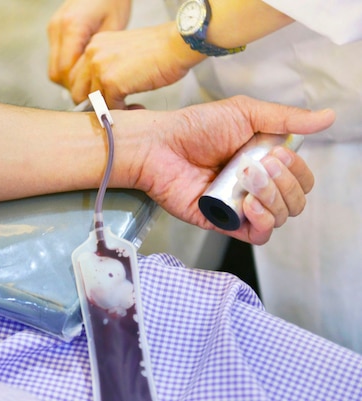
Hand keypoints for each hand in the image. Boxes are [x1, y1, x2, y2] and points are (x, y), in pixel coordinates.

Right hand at [47, 0, 131, 89]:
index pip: (65, 71)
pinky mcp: (53, 30)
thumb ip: (100, 56)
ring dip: (69, 78)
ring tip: (90, 80)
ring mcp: (53, 28)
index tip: (94, 96)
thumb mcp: (114, 29)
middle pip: (56, 73)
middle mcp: (57, 28)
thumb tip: (93, 84)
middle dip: (73, 86)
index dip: (78, 87)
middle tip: (93, 91)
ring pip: (54, 69)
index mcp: (72, 27)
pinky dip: (67, 67)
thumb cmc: (113, 1)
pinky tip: (84, 67)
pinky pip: (56, 58)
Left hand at [66, 22, 203, 108]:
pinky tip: (136, 105)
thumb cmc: (159, 51)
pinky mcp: (111, 82)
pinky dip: (122, 112)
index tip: (102, 101)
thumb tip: (99, 95)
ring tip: (126, 107)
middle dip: (94, 104)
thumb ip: (107, 69)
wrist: (177, 45)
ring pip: (93, 102)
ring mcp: (99, 68)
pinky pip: (109, 108)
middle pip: (78, 92)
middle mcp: (92, 54)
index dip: (89, 93)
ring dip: (108, 109)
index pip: (78, 78)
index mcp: (94, 46)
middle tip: (111, 109)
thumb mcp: (123, 55)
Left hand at [116, 96, 335, 243]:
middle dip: (285, 183)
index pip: (302, 179)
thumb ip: (286, 119)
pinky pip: (258, 236)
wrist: (159, 146)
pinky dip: (263, 222)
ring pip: (281, 217)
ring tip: (247, 178)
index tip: (277, 154)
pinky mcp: (223, 223)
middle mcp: (257, 187)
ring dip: (273, 197)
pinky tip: (251, 205)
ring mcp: (241, 206)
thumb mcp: (245, 113)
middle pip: (296, 201)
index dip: (298, 171)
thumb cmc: (195, 127)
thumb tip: (328, 117)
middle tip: (258, 164)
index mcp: (265, 163)